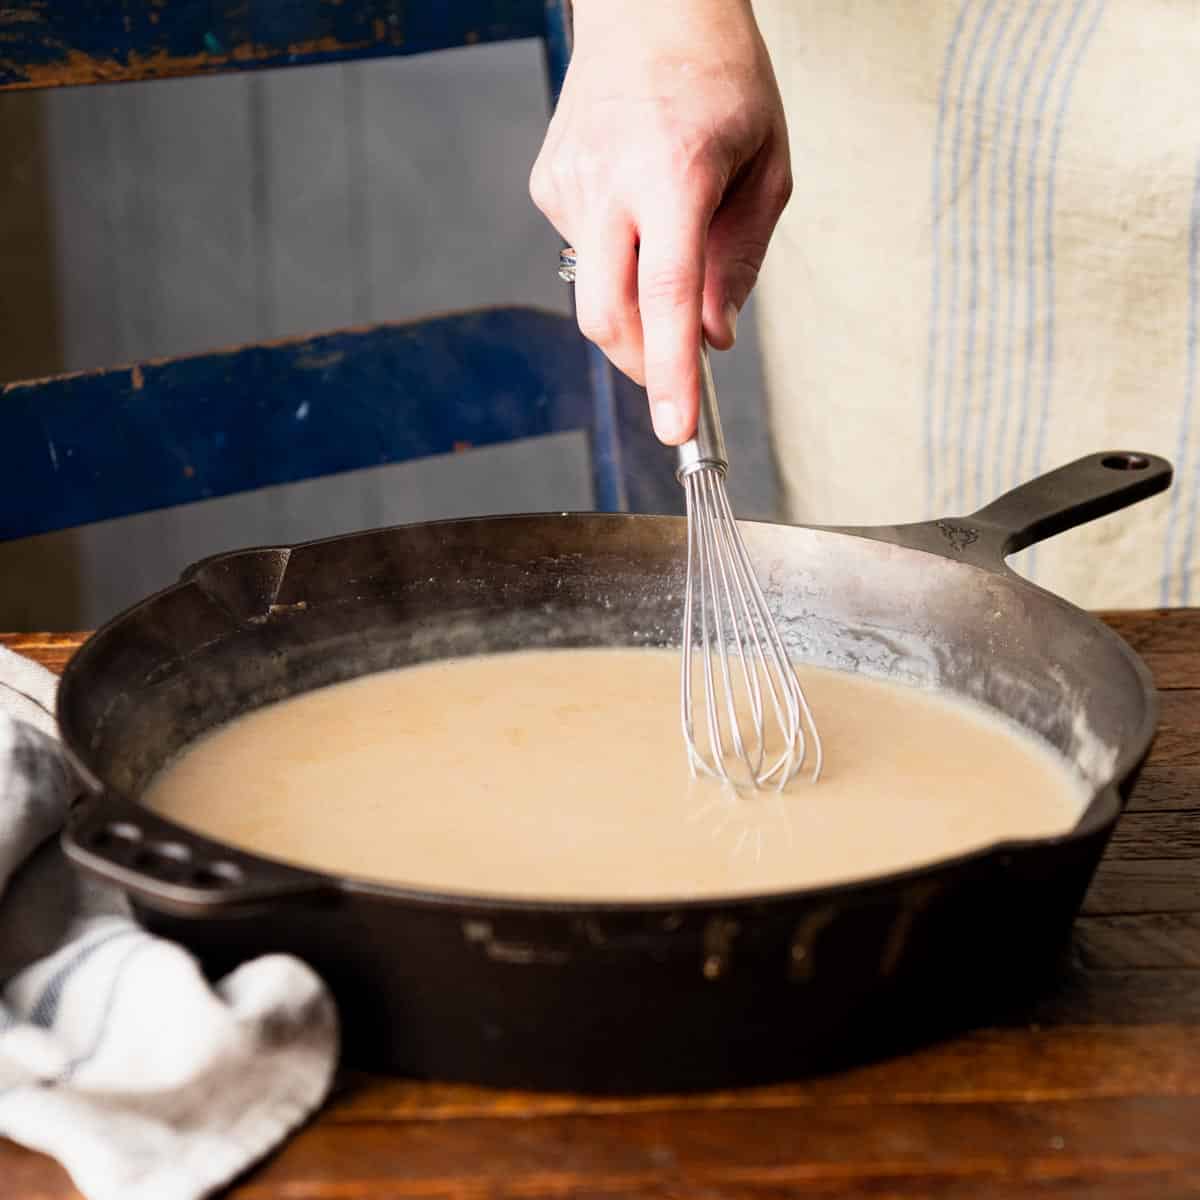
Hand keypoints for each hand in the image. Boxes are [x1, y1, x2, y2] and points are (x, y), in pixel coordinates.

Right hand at [530, 0, 791, 444]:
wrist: (648, 1)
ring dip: (636, 301)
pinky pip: (584, 255)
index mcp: (672, 171)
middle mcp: (608, 180)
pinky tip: (636, 206)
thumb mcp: (766, 165)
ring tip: (669, 233)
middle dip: (642, 363)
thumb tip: (714, 337)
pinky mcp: (547, 184)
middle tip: (675, 374)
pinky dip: (617, 259)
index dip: (670, 372)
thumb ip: (740, 259)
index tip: (675, 429)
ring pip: (596, 291)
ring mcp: (567, 183)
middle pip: (607, 315)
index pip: (666, 297)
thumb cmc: (720, 74)